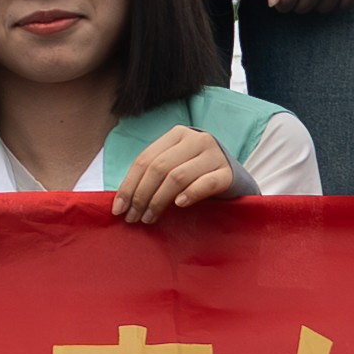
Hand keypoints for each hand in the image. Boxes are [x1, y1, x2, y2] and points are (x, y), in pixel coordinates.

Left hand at [111, 122, 246, 222]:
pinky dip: (190, 194)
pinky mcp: (227, 173)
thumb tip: (121, 201)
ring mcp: (213, 155)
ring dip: (159, 201)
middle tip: (134, 217)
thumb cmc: (195, 173)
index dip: (129, 185)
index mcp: (176, 135)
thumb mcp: (173, 166)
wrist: (234, 176)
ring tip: (149, 218)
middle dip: (141, 195)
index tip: (119, 209)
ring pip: (178, 177)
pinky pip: (206, 183)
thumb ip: (152, 175)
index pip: (145, 159)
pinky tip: (179, 205)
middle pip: (159, 168)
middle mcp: (196, 140)